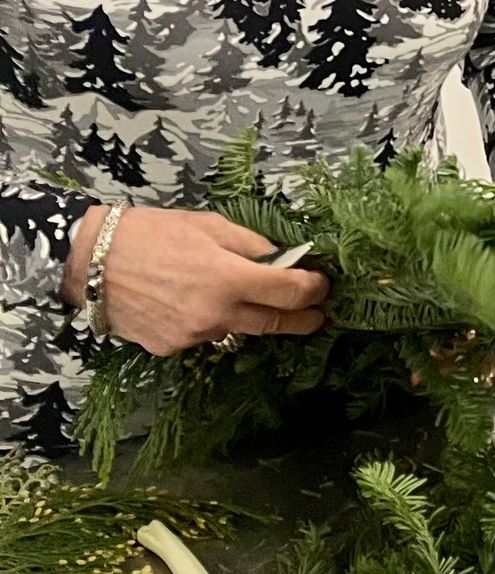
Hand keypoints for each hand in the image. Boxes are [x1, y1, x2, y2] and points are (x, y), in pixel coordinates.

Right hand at [60, 205, 329, 356]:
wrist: (92, 261)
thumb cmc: (152, 233)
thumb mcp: (209, 225)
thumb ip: (251, 245)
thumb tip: (284, 258)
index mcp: (229, 278)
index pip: (290, 292)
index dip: (314, 289)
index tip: (323, 284)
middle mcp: (216, 314)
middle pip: (274, 323)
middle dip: (302, 319)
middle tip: (319, 315)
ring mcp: (193, 336)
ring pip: (236, 329)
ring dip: (245, 315)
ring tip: (230, 293)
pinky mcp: (171, 348)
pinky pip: (203, 336)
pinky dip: (207, 321)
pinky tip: (188, 302)